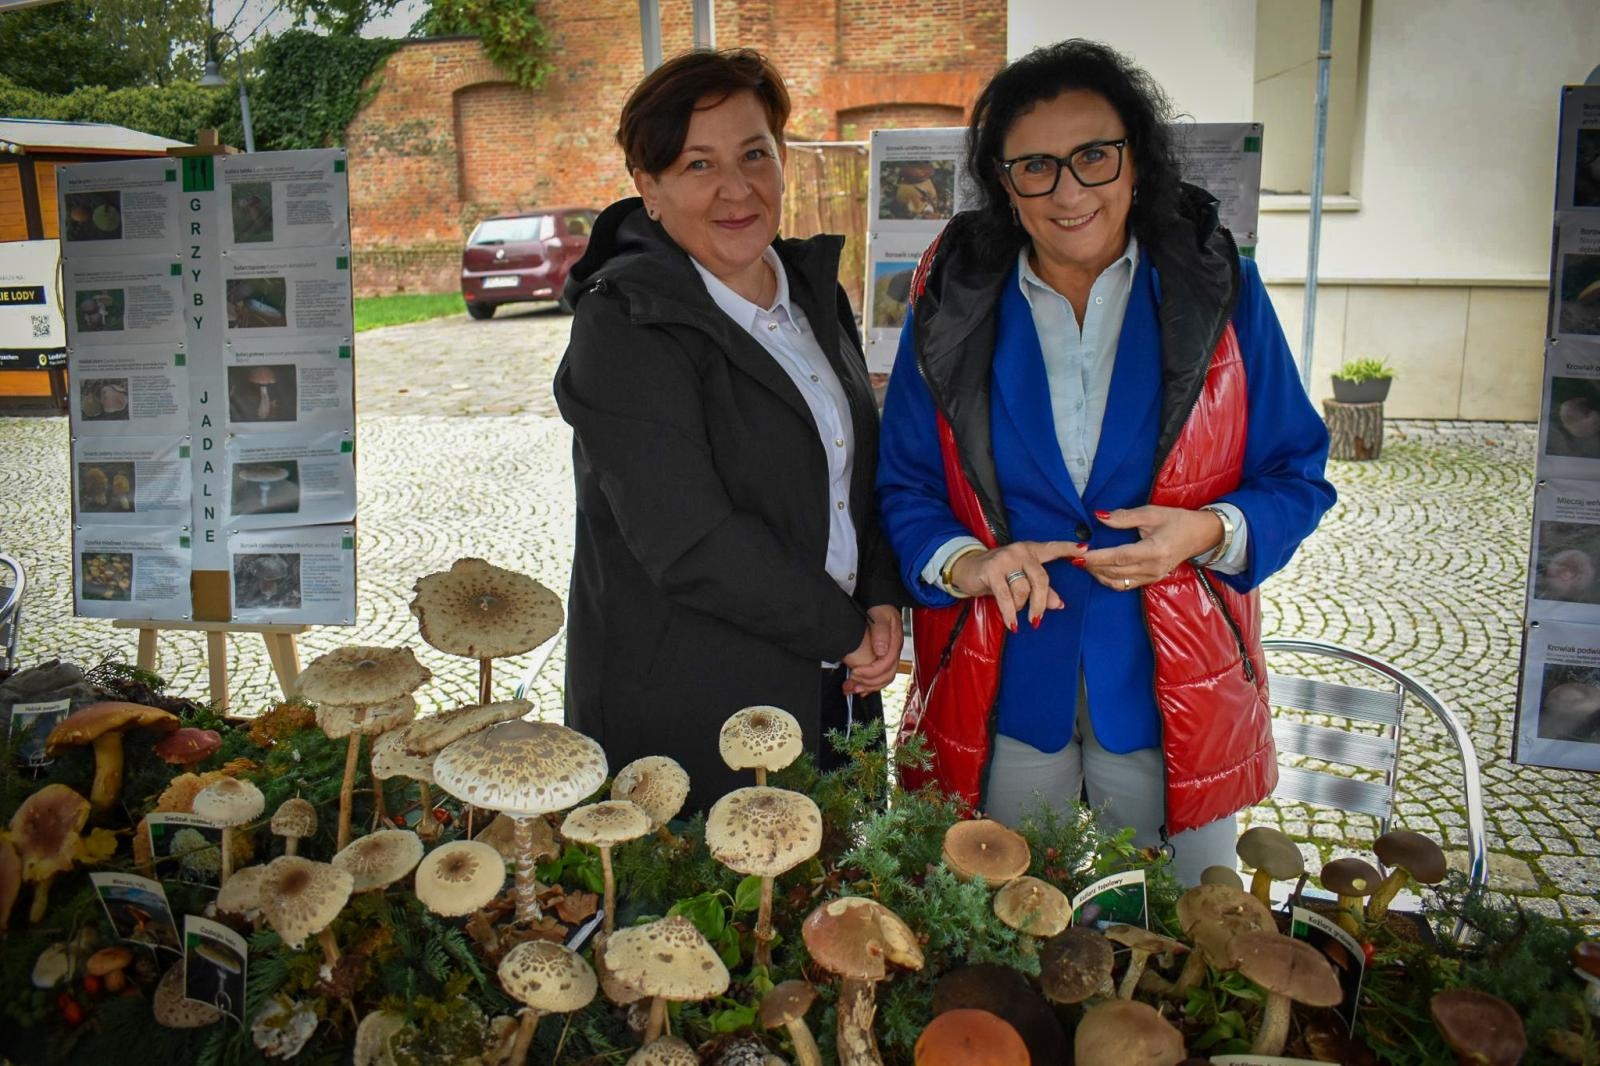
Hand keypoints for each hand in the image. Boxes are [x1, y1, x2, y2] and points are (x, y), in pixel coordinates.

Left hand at [842, 605, 902, 694]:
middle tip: (851, 683)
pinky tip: (859, 688)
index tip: (855, 672)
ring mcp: (889, 655)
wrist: (881, 603)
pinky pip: (879, 676)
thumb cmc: (880, 608)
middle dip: (868, 683)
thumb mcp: (881, 616)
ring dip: (867, 686)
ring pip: (883, 678)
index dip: (870, 672)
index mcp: (895, 643)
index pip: (886, 664)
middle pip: (886, 675)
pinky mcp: (883, 658)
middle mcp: (893, 651)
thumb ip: (881, 632)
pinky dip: (869, 684)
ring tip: (851, 689)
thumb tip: (882, 650)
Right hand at [948, 541, 1075, 631]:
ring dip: (1020, 606)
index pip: (1053, 548)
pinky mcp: (991, 570)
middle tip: (1037, 619)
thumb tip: (1059, 604)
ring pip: (1023, 589)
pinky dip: (1010, 613)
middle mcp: (1020, 551)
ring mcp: (1005, 559)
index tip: (1085, 550)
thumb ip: (1041, 591)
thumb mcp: (1020, 581)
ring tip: (1014, 612)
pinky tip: (1012, 624)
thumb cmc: (998, 576)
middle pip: (1041, 579)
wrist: (966, 569)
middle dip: (1041, 602)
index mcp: (1031, 551)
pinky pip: (1005, 596)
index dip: (1068, 549)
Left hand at [1079, 506, 1222, 590]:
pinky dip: (1109, 579)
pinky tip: (1098, 570)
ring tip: (1083, 562)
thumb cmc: (1177, 521)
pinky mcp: (1152, 581)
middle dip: (1092, 565)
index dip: (1097, 557)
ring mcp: (1153, 577)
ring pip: (1118, 582)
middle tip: (1073, 556)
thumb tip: (1099, 516)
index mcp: (1154, 550)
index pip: (1119, 557)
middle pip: (1115, 571)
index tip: (1078, 553)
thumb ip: (1124, 517)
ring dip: (1098, 573)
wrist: (1200, 536)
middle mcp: (1153, 568)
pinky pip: (1125, 585)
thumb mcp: (1151, 513)